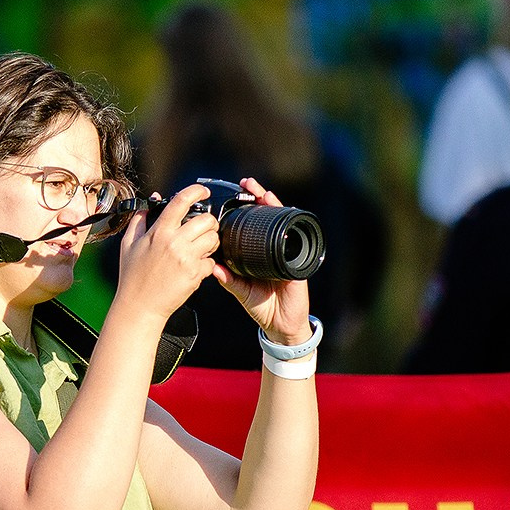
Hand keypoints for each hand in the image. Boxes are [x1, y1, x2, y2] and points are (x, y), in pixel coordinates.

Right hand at [114, 185, 219, 323]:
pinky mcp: (195, 274)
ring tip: (200, 249)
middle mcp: (174, 242)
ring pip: (213, 239)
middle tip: (203, 230)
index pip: (181, 201)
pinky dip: (207, 264)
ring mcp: (186, 258)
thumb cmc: (133, 277)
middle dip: (209, 223)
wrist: (139, 306)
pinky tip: (195, 267)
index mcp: (159, 231)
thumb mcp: (128, 244)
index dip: (196, 191)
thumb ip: (139, 220)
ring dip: (211, 242)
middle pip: (207, 220)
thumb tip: (151, 202)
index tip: (203, 191)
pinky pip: (212, 262)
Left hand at [213, 178, 311, 344]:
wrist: (281, 325)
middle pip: (267, 217)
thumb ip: (229, 279)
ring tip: (264, 192)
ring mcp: (286, 253)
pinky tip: (285, 214)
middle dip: (259, 198)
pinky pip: (294, 240)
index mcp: (257, 255)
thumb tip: (213, 267)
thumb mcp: (241, 291)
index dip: (245, 210)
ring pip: (282, 223)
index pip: (251, 226)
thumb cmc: (262, 307)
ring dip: (274, 205)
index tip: (234, 195)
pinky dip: (290, 226)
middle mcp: (272, 250)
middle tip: (248, 183)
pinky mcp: (296, 262)